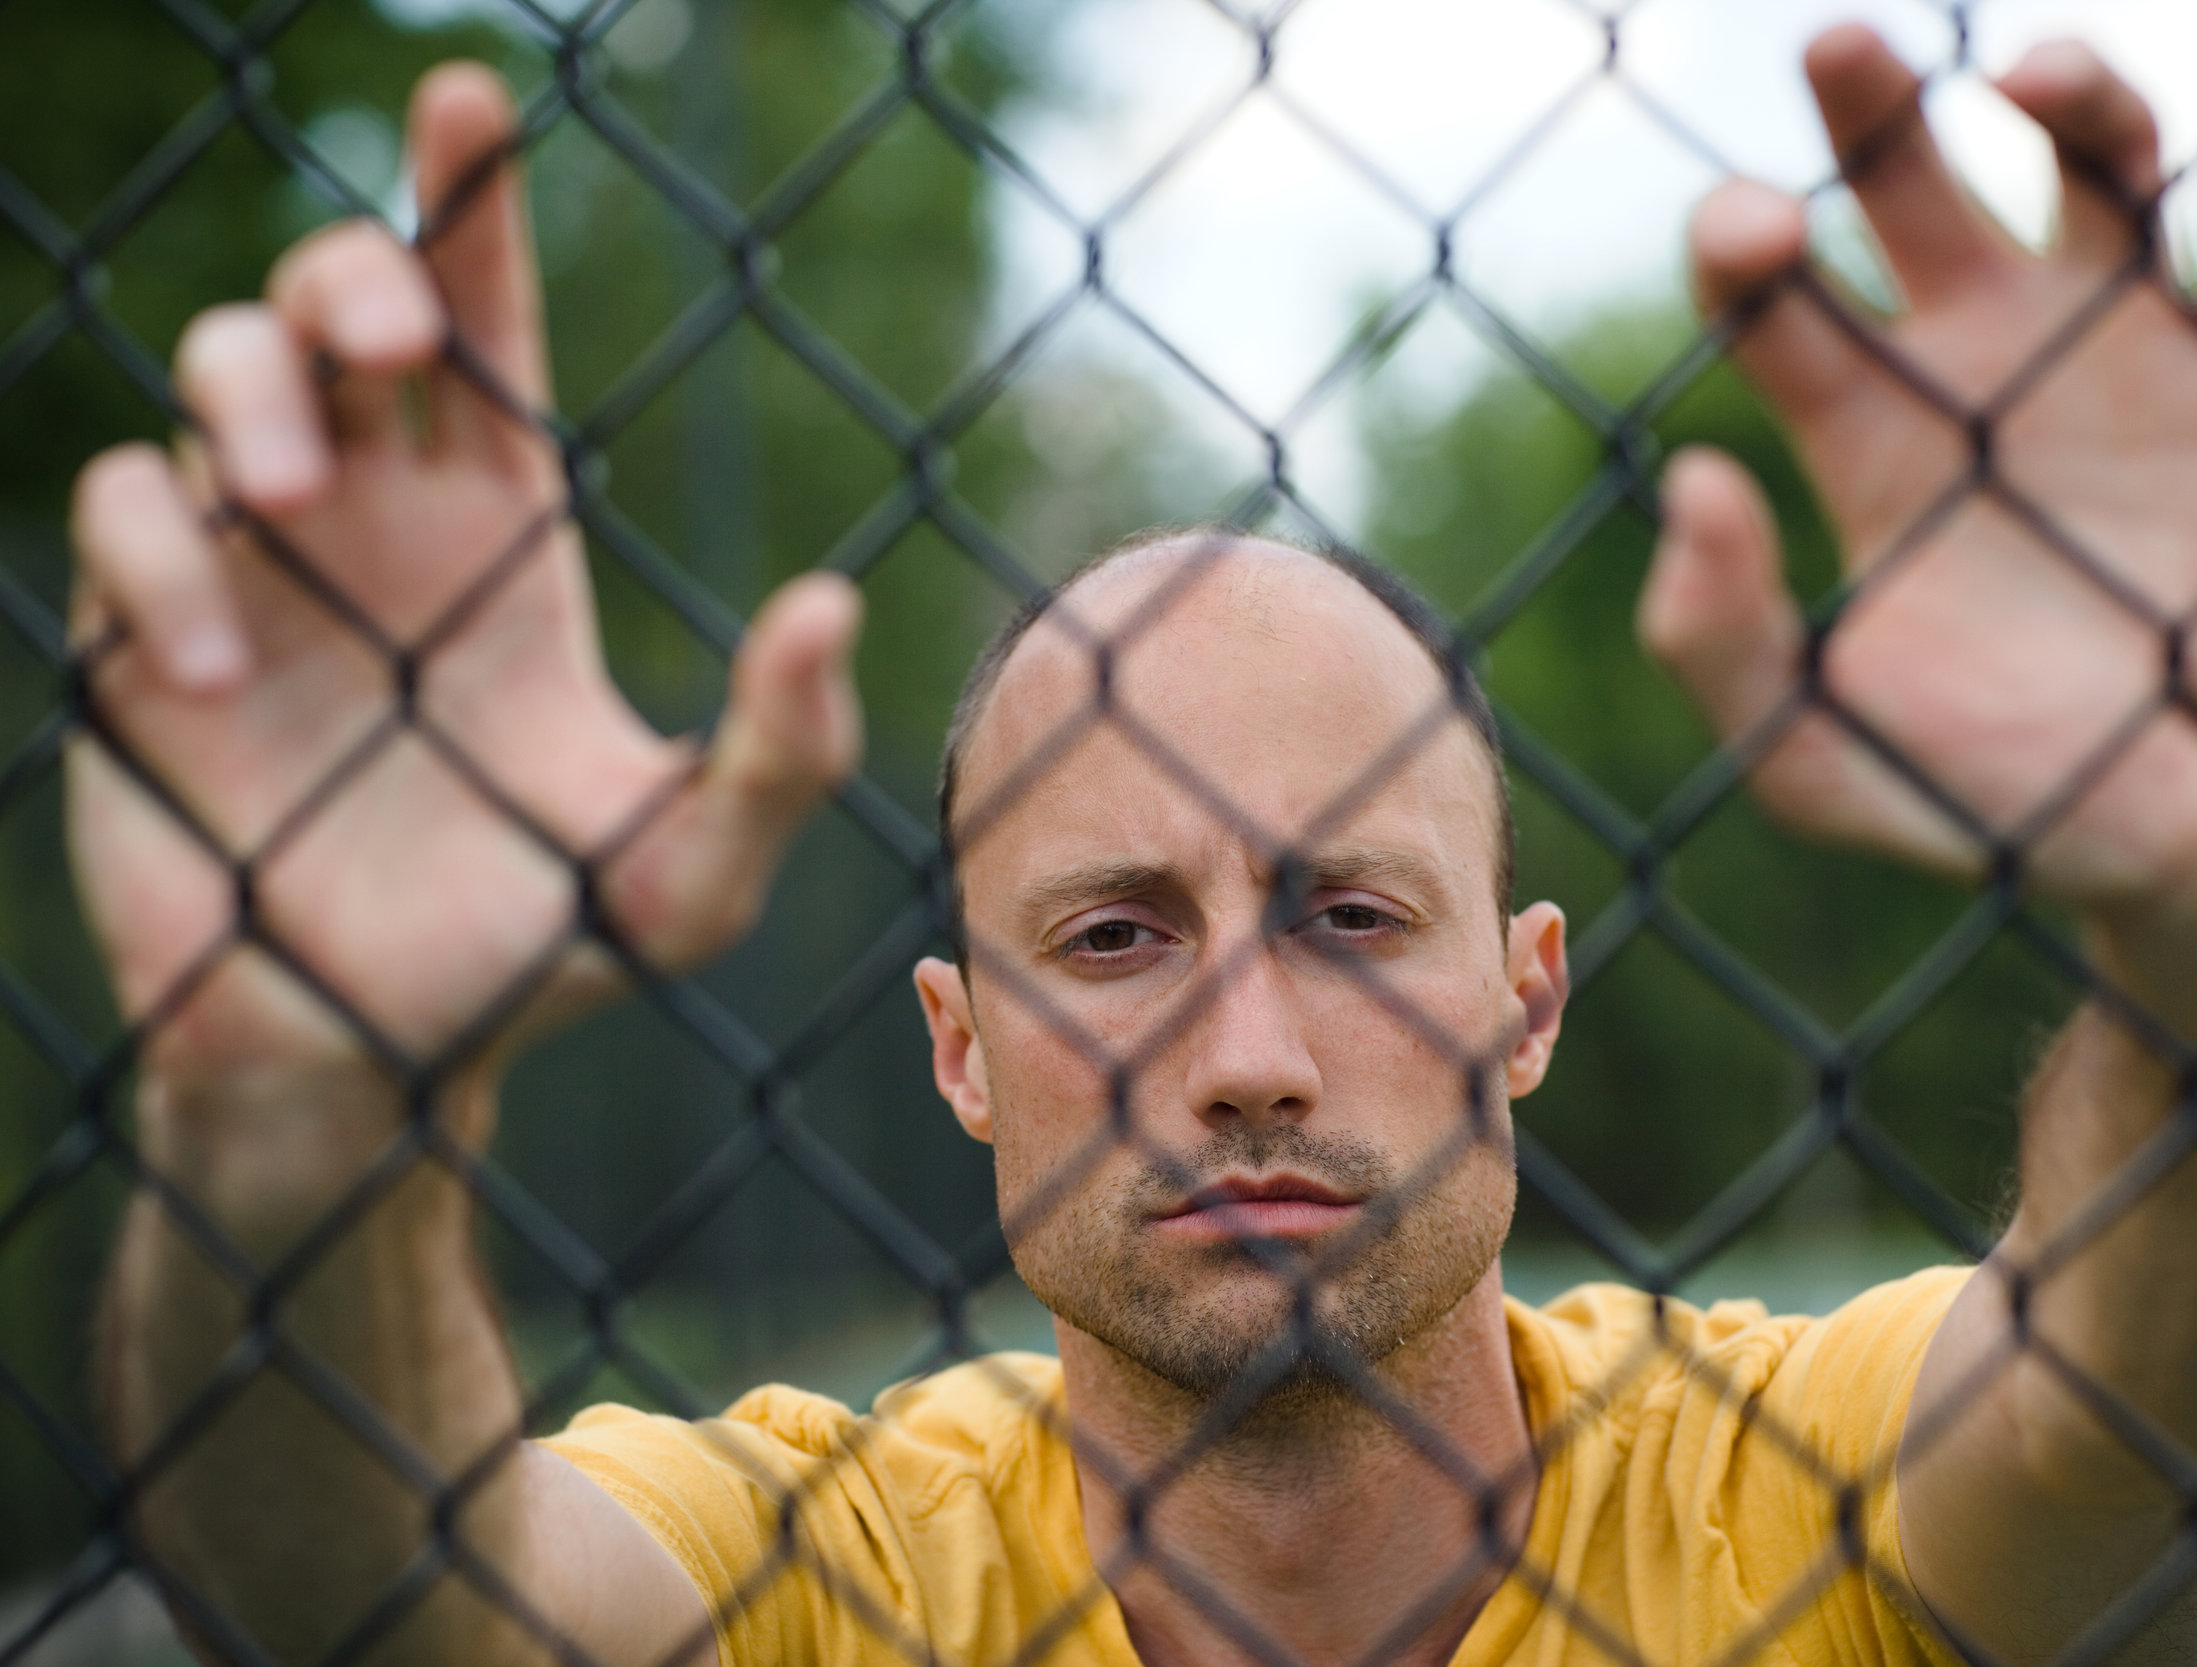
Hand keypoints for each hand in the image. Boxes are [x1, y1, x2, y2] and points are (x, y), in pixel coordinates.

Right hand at [67, 64, 860, 1092]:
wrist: (369, 1061)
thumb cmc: (538, 956)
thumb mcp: (688, 872)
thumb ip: (781, 757)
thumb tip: (830, 600)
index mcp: (500, 536)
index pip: (485, 335)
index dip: (471, 211)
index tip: (471, 97)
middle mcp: (374, 523)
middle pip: (339, 304)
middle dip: (352, 271)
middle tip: (387, 345)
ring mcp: (251, 568)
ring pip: (217, 370)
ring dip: (250, 392)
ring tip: (299, 500)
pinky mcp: (136, 634)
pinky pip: (120, 512)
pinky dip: (156, 555)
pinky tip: (205, 675)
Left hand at [1640, 27, 2196, 916]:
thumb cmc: (2004, 812)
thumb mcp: (1821, 760)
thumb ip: (1720, 648)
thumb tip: (1689, 480)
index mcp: (1868, 440)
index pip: (1774, 296)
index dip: (1742, 241)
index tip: (1758, 232)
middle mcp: (1986, 369)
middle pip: (1910, 186)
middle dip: (1870, 108)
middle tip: (1837, 50)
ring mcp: (2130, 352)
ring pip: (2091, 164)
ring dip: (2068, 91)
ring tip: (2035, 87)